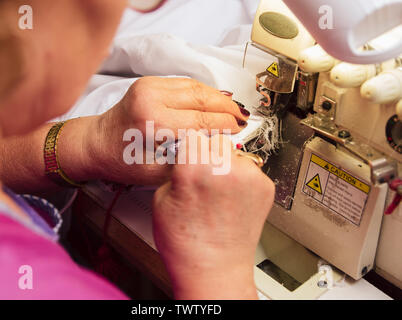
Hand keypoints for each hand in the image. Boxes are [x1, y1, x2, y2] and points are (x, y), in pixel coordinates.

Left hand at [89, 77, 248, 184]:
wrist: (96, 143)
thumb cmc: (121, 161)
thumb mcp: (156, 173)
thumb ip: (188, 162)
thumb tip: (217, 152)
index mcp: (152, 122)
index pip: (201, 120)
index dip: (224, 124)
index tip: (240, 129)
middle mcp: (151, 98)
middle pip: (201, 98)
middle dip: (226, 107)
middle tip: (244, 116)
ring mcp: (149, 86)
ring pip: (195, 87)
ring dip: (217, 96)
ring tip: (234, 107)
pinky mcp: (149, 82)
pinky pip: (184, 83)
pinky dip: (202, 91)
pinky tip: (215, 99)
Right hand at [152, 132, 274, 298]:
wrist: (214, 269)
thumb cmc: (186, 244)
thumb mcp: (161, 199)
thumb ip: (177, 170)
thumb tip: (187, 157)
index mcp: (195, 167)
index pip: (193, 134)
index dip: (189, 147)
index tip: (189, 154)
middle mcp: (225, 168)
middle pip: (217, 140)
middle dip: (209, 154)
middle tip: (204, 175)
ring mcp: (249, 177)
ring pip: (236, 154)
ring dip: (227, 165)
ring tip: (219, 191)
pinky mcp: (265, 187)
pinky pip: (251, 170)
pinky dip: (242, 179)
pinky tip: (232, 198)